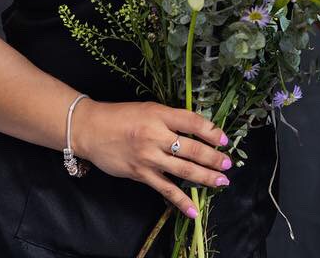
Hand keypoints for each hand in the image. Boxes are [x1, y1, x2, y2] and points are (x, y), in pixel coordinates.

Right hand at [73, 99, 231, 217]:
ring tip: (222, 181)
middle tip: (228, 164)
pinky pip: (165, 189)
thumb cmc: (121, 116)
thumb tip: (198, 130)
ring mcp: (149, 157)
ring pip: (183, 170)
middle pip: (192, 149)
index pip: (192, 122)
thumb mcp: (149, 109)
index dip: (211, 131)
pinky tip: (194, 210)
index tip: (224, 139)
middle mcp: (156, 136)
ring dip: (205, 177)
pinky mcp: (141, 174)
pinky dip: (181, 201)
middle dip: (213, 158)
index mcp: (160, 115)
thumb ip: (171, 119)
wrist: (90, 130)